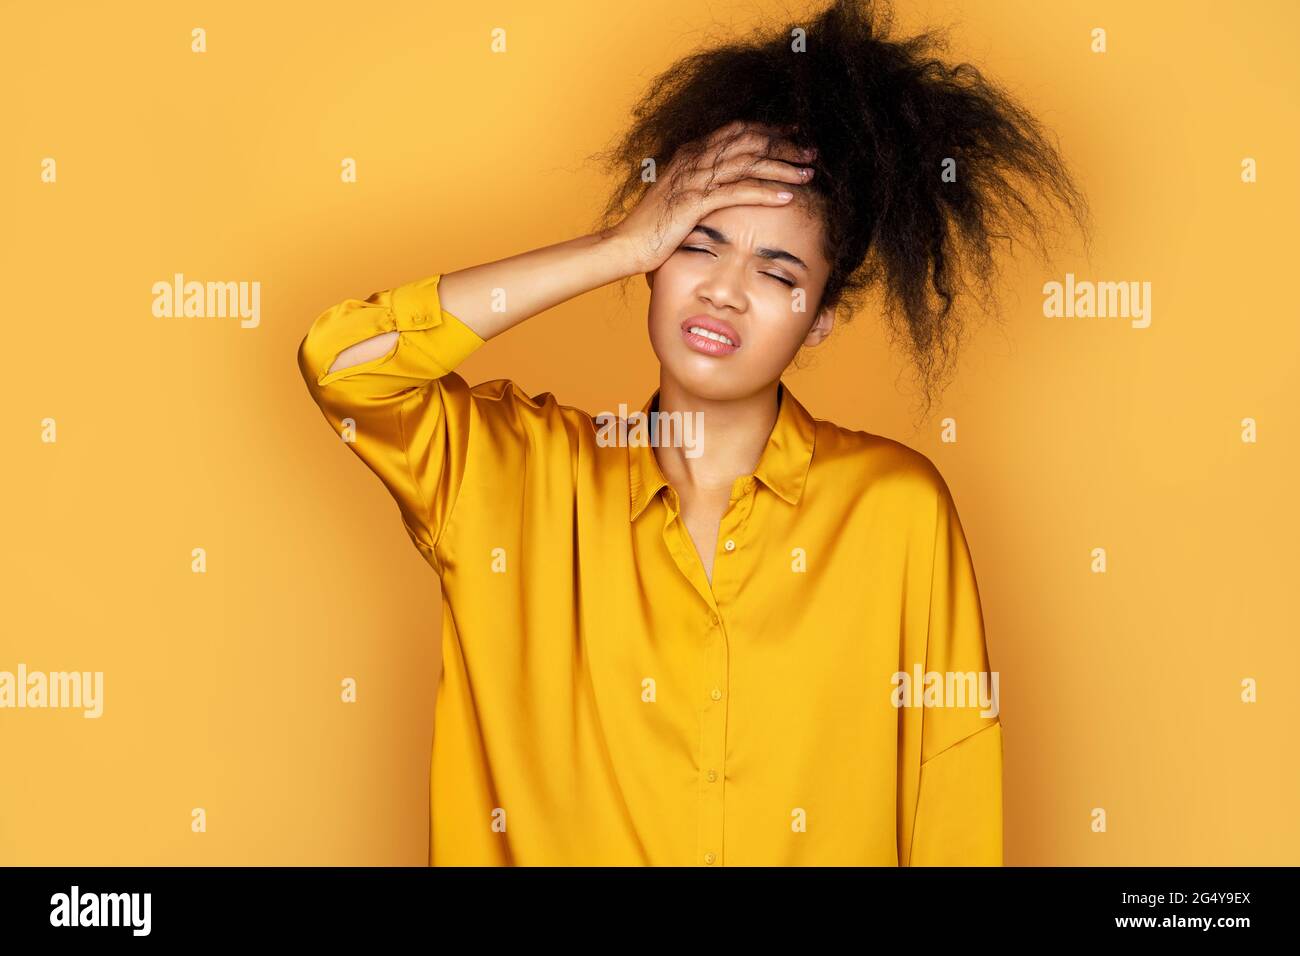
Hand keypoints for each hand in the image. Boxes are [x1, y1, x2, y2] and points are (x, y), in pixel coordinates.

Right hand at [607, 121, 816, 274]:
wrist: (626, 245)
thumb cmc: (654, 227)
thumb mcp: (681, 197)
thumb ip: (703, 184)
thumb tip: (728, 185)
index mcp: (692, 152)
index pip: (738, 131)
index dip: (770, 130)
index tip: (796, 134)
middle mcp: (694, 158)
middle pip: (749, 141)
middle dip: (784, 145)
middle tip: (811, 152)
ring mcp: (694, 178)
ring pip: (748, 163)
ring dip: (782, 167)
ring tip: (808, 173)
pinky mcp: (694, 202)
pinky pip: (738, 191)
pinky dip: (765, 192)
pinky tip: (787, 197)